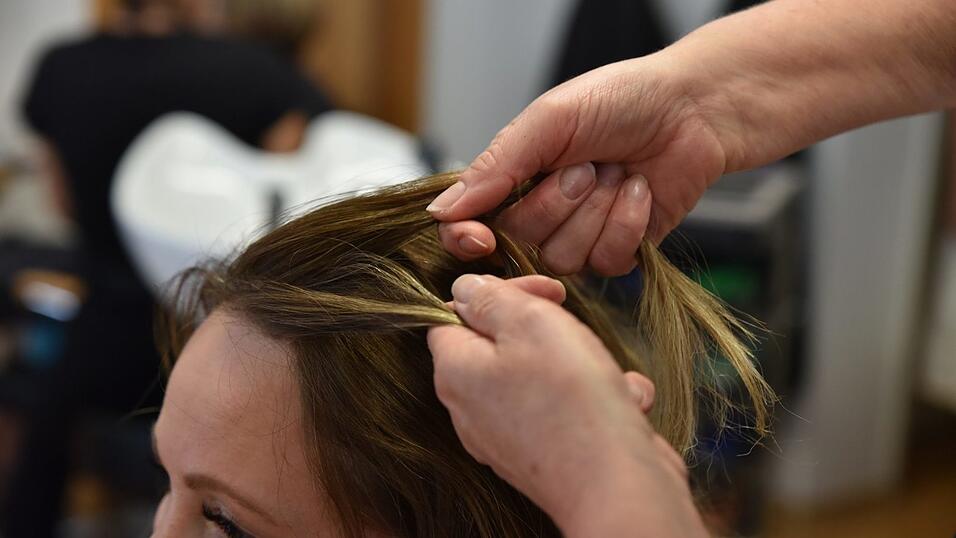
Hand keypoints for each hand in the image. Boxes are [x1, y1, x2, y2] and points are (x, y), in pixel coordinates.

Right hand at [427, 55, 728, 275]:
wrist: (694, 109)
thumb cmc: (621, 100)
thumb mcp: (549, 120)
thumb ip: (496, 166)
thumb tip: (441, 211)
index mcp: (513, 177)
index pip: (468, 226)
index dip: (470, 239)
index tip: (482, 237)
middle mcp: (540, 211)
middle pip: (519, 243)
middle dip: (556, 203)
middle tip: (586, 165)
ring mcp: (579, 235)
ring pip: (562, 259)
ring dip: (595, 212)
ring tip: (616, 172)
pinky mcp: (617, 252)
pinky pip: (605, 263)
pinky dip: (626, 224)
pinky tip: (639, 192)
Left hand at [427, 274, 705, 536]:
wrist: (616, 486)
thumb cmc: (572, 401)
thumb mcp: (531, 323)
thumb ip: (493, 299)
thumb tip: (467, 288)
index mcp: (455, 372)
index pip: (453, 314)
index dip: (499, 292)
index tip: (544, 290)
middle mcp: (471, 409)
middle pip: (497, 345)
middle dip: (542, 326)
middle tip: (573, 322)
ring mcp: (505, 437)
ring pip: (539, 376)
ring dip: (579, 364)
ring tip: (604, 373)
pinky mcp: (542, 455)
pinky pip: (564, 411)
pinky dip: (595, 400)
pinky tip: (621, 402)